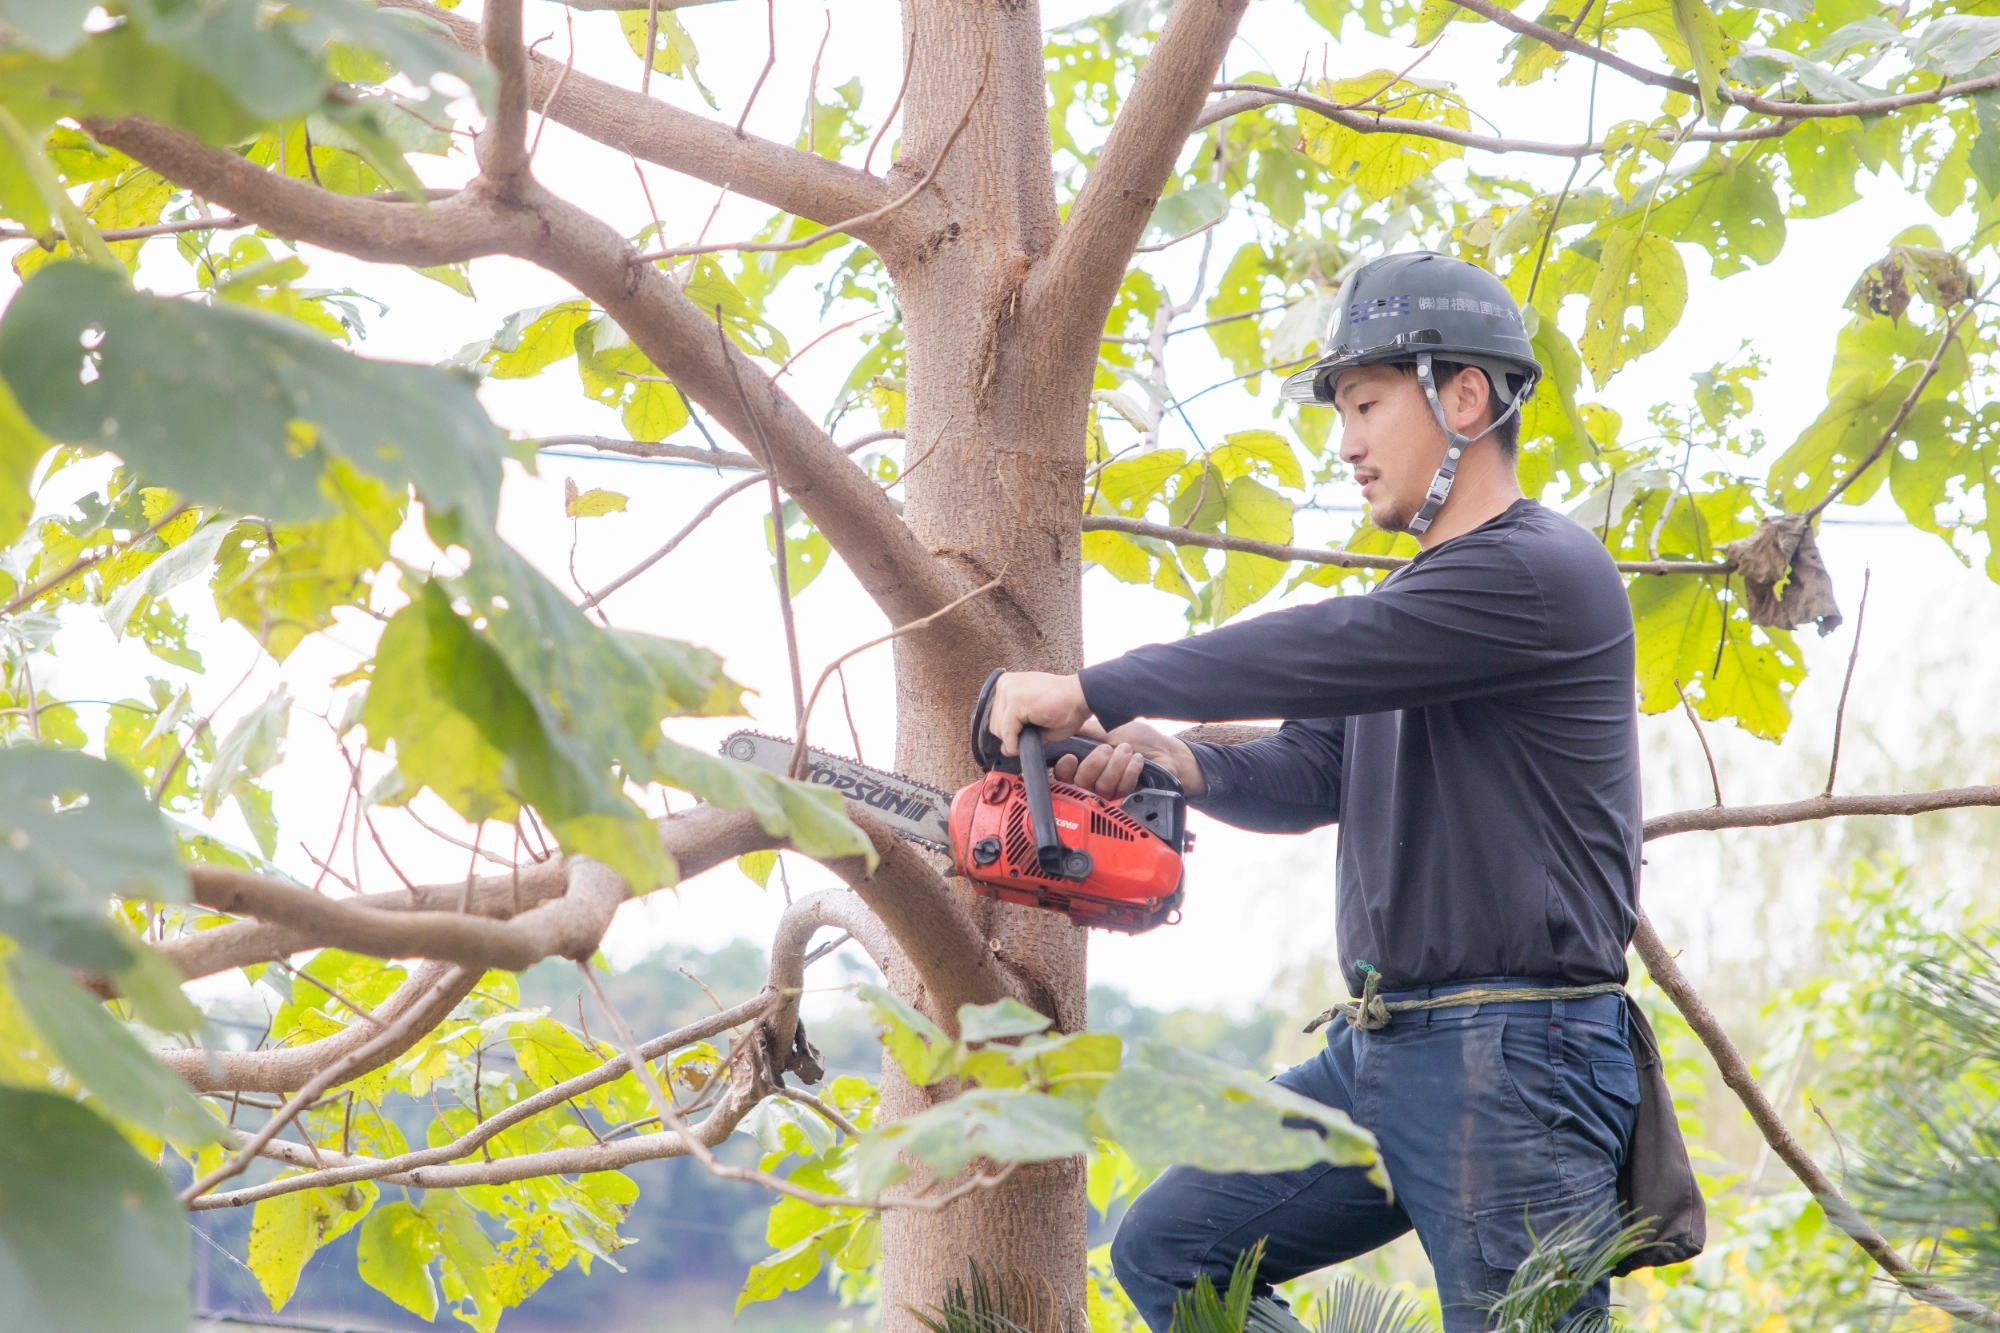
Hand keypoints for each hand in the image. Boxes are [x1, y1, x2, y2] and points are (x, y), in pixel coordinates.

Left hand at [987, 670, 1091, 756]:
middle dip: (1011, 736)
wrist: (1082, 696)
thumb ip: (1017, 729)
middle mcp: (1005, 684)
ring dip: (1014, 739)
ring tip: (1034, 733)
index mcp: (1008, 684)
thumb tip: (1004, 749)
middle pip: (994, 724)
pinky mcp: (1016, 700)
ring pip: (998, 729)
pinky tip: (1024, 744)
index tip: (1021, 737)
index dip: (1008, 732)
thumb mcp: (1034, 718)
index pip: (995, 716)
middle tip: (1031, 735)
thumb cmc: (1065, 706)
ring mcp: (1009, 690)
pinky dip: (1014, 744)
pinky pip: (1007, 732)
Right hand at [1051, 719, 1206, 799]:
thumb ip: (1088, 732)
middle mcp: (1094, 781)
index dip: (1064, 769)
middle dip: (1093, 764)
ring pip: (1101, 787)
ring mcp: (1110, 792)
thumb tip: (1066, 727)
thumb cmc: (1140, 740)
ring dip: (1115, 766)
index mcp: (1086, 763)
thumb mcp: (1111, 729)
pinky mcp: (1126, 801)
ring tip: (1127, 751)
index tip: (1072, 758)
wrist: (1168, 754)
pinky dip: (1129, 773)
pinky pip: (1121, 791)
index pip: (1064, 774)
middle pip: (1080, 782)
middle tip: (1108, 749)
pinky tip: (1137, 761)